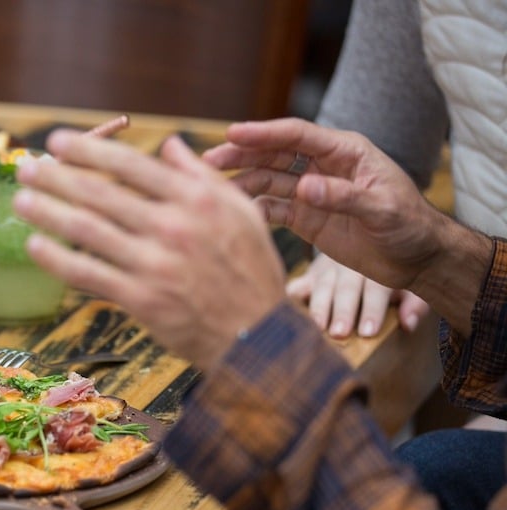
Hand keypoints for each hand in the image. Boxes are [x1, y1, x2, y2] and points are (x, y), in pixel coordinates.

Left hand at [13, 130, 285, 370]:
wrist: (257, 338)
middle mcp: (172, 227)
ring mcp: (155, 265)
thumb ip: (201, 176)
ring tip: (20, 200)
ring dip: (48, 212)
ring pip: (87, 231)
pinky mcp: (141, 300)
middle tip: (25, 166)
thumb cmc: (250, 271)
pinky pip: (89, 275)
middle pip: (100, 194)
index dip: (88, 150)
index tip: (57, 141)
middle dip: (55, 177)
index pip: (130, 165)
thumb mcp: (242, 212)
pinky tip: (33, 246)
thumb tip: (169, 143)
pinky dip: (57, 260)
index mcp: (196, 200)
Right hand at [201, 117, 487, 335]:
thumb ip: (345, 196)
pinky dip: (252, 209)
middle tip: (208, 161)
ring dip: (240, 181)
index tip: (233, 133)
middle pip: (274, 154)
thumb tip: (303, 187)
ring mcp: (311, 192)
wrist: (417, 259)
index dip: (264, 133)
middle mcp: (323, 167)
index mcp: (345, 152)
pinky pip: (272, 209)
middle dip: (241, 155)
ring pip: (267, 179)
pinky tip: (231, 213)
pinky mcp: (305, 217)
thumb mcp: (384, 208)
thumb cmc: (410, 226)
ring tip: (209, 187)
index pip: (297, 135)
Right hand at [289, 253, 430, 336]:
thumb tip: (408, 324)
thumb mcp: (414, 285)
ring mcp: (327, 268)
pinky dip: (292, 295)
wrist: (379, 241)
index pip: (376, 288)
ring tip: (317, 327)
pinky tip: (286, 307)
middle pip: (345, 287)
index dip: (372, 310)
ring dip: (319, 307)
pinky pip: (297, 286)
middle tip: (339, 333)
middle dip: (342, 311)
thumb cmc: (398, 274)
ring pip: (321, 285)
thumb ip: (414, 303)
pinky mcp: (310, 276)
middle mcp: (351, 264)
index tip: (368, 332)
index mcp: (379, 266)